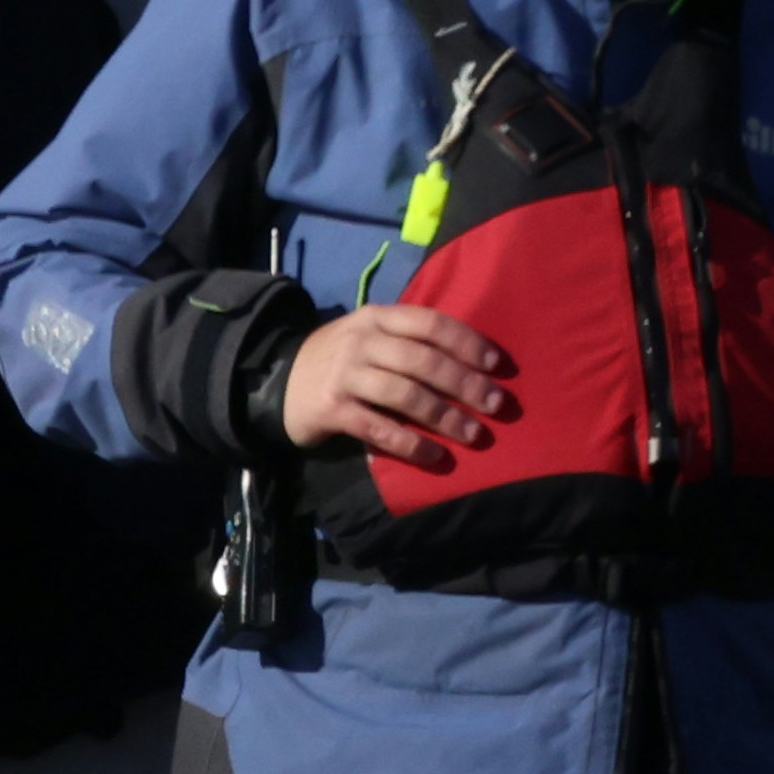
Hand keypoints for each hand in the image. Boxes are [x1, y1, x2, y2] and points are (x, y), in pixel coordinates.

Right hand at [279, 301, 516, 462]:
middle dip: (465, 383)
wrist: (277, 382)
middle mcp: (362, 341)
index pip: (431, 324)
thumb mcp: (369, 335)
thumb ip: (407, 340)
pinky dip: (410, 444)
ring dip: (445, 416)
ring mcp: (345, 375)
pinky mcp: (332, 409)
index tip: (497, 365)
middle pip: (423, 360)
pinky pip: (379, 428)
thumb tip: (468, 362)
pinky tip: (434, 456)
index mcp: (378, 317)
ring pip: (405, 395)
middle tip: (496, 405)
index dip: (467, 343)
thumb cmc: (339, 360)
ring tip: (473, 434)